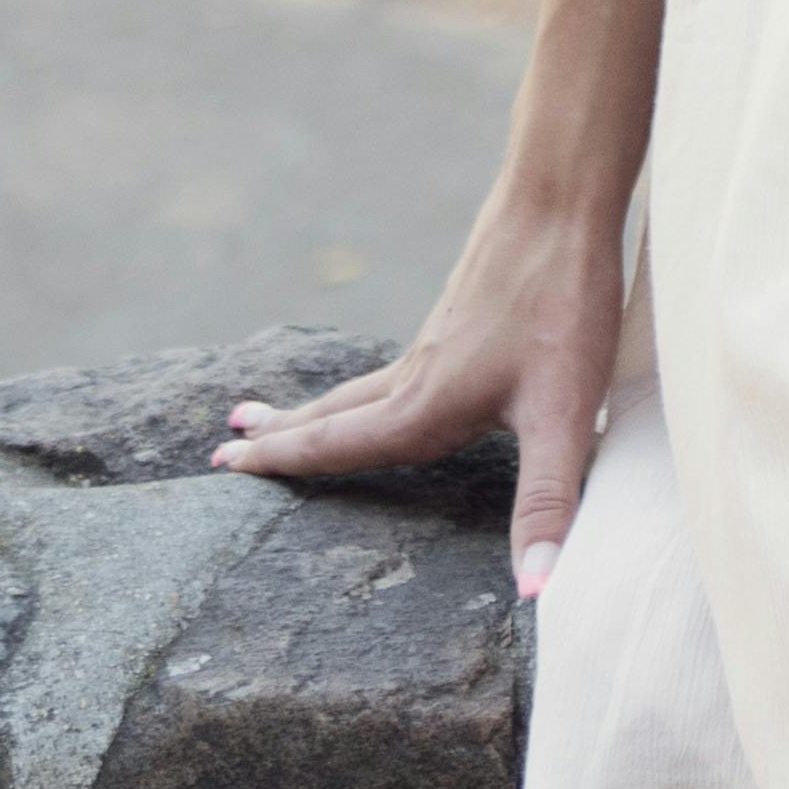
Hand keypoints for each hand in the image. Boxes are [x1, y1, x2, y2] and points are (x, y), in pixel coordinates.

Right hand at [207, 177, 626, 594]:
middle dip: (282, 437)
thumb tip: (536, 593)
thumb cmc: (565, 302)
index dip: (285, 463)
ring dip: (317, 408)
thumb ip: (549, 503)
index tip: (225, 466)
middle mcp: (418, 371)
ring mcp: (439, 337)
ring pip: (362, 385)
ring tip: (277, 416)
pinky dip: (366, 383)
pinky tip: (393, 379)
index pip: (338, 445)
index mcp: (425, 404)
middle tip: (223, 445)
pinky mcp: (465, 312)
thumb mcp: (566, 415)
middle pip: (335, 413)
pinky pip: (397, 364)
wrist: (564, 195)